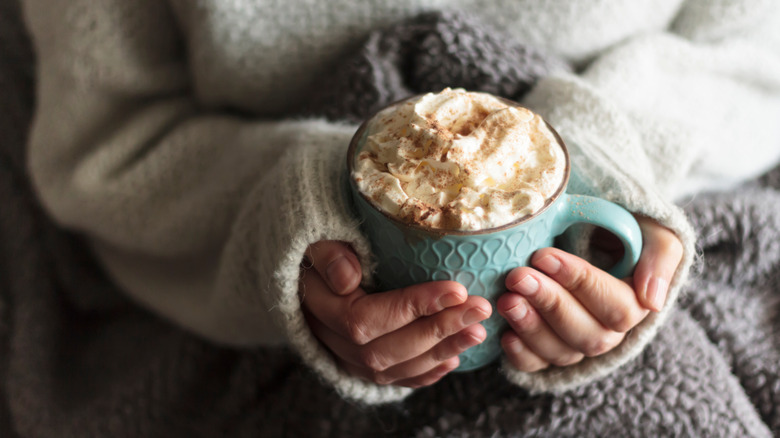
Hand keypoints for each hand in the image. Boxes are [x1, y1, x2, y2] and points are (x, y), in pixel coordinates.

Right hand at [300, 241, 491, 387]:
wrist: (305, 270)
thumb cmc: (318, 246)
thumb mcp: (315, 238)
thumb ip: (328, 254)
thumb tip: (348, 279)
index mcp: (321, 309)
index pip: (368, 318)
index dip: (414, 307)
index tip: (456, 289)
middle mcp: (332, 341)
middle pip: (386, 349)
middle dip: (439, 330)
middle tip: (480, 309)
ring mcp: (347, 358)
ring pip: (395, 368)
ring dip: (441, 351)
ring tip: (479, 331)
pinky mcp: (361, 366)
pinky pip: (395, 379)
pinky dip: (426, 373)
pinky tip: (455, 358)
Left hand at [497, 216, 682, 371]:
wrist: (589, 229)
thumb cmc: (620, 227)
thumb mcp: (653, 229)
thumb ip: (661, 255)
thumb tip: (652, 300)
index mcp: (636, 303)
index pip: (615, 306)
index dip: (579, 282)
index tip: (544, 255)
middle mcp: (608, 330)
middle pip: (587, 334)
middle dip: (550, 304)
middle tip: (517, 277)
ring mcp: (576, 342)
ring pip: (561, 351)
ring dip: (531, 328)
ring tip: (506, 300)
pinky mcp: (547, 349)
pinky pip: (537, 365)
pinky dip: (521, 354)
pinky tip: (504, 334)